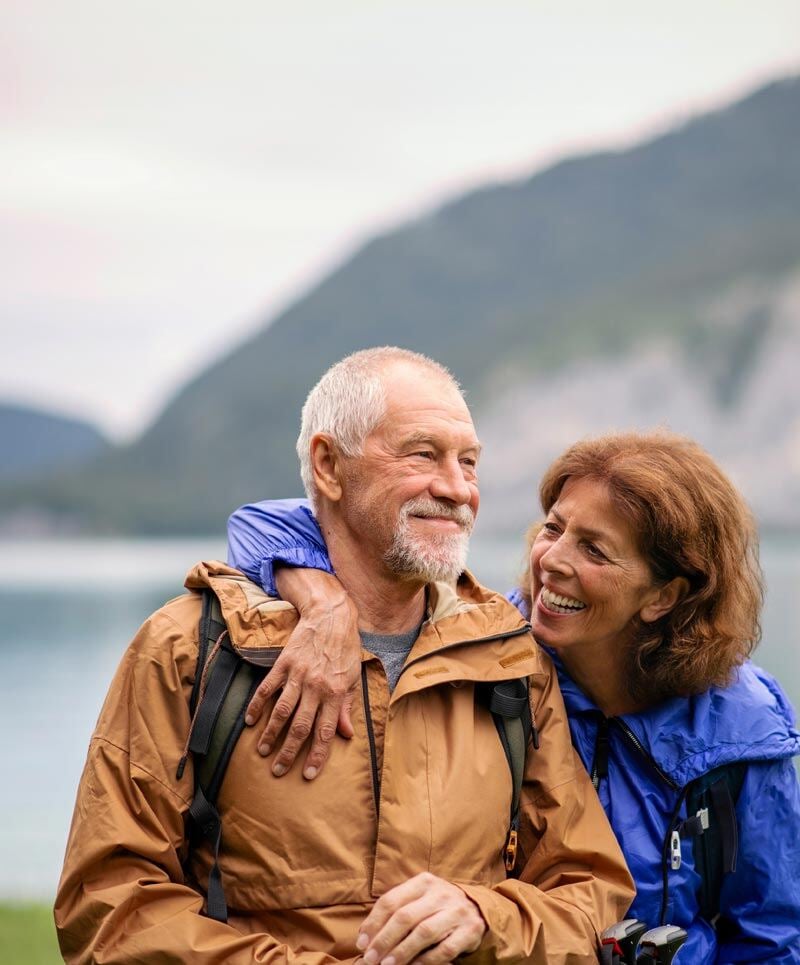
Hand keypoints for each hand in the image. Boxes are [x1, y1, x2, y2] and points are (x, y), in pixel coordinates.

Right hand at [244, 567, 360, 779]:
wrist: (331, 616)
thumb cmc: (345, 648)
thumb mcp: (353, 678)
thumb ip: (347, 707)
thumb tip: (346, 735)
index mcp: (336, 693)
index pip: (326, 732)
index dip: (317, 755)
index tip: (307, 774)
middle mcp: (317, 687)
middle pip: (300, 727)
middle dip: (288, 752)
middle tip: (277, 770)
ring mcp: (298, 675)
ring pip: (281, 711)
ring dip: (270, 734)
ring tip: (261, 751)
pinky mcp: (284, 663)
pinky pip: (267, 688)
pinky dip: (257, 704)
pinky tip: (249, 720)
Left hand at [356, 873, 485, 964]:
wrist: (477, 908)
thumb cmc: (437, 906)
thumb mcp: (419, 898)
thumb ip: (395, 911)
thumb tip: (366, 936)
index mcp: (423, 882)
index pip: (392, 900)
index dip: (374, 922)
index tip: (362, 943)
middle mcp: (440, 893)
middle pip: (406, 917)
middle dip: (384, 940)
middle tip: (371, 959)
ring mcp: (457, 911)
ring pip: (424, 932)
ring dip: (403, 951)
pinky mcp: (470, 930)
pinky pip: (445, 948)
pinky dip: (427, 960)